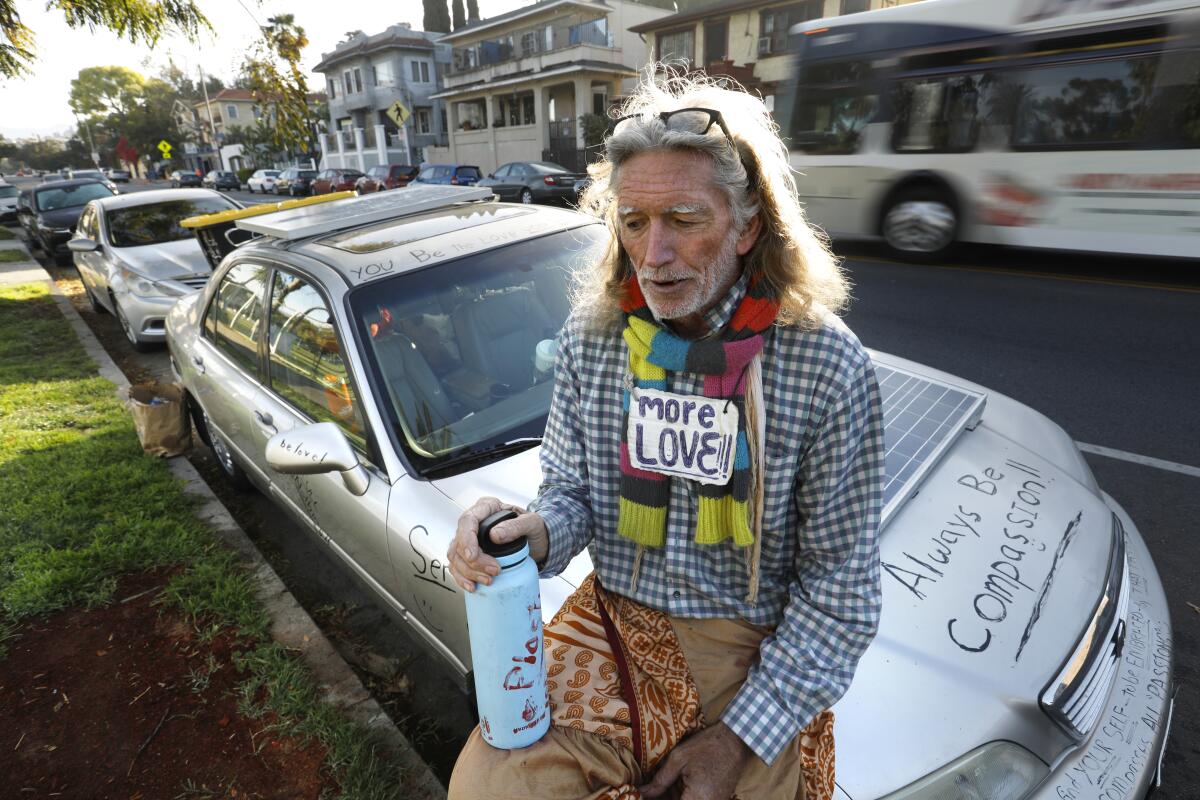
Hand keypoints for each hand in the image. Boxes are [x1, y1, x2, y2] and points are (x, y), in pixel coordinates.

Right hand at [447, 496, 548, 591]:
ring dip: (468, 572)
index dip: (466, 540)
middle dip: (473, 562)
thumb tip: (494, 535)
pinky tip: (473, 586)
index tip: (473, 556)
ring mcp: (470, 539)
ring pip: (456, 557)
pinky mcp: (470, 555)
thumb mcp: (532, 523)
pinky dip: (463, 578)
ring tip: (488, 580)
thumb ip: (516, 526)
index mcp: (486, 508)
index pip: (467, 521)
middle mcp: (475, 522)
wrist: (538, 542)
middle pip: (459, 542)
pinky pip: (458, 567)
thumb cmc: (534, 528)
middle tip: (494, 572)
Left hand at [639, 723, 753, 799]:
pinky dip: (682, 795)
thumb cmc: (707, 746)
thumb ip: (659, 781)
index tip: (640, 796)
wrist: (736, 741)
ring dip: (672, 796)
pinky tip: (674, 785)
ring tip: (661, 784)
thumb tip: (641, 792)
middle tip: (650, 789)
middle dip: (663, 798)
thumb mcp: (678, 759)